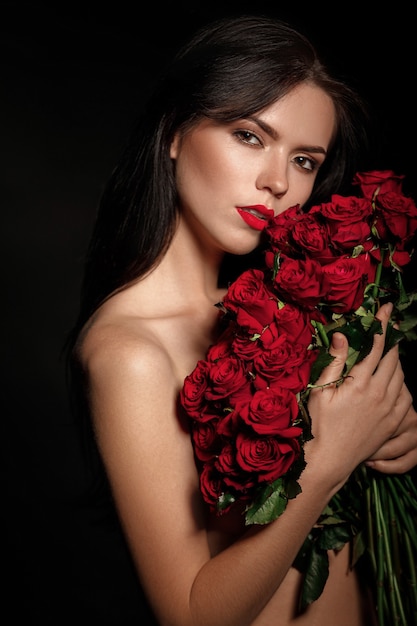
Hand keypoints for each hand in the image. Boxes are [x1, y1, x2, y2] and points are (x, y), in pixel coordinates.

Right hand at [305, 303, 408, 481]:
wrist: (331, 459)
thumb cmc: (320, 425)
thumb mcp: (319, 391)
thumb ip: (334, 361)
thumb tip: (342, 335)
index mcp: (360, 382)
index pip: (375, 345)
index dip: (381, 324)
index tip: (385, 308)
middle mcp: (380, 393)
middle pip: (393, 357)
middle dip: (391, 338)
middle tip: (388, 325)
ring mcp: (390, 408)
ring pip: (401, 375)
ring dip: (396, 359)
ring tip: (388, 351)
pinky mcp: (394, 421)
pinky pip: (406, 395)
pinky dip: (402, 382)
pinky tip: (394, 379)